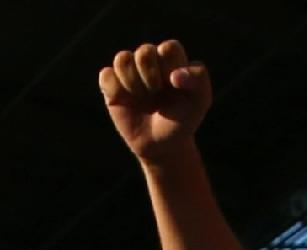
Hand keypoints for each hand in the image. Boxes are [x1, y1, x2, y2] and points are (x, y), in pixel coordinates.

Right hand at [100, 41, 211, 163]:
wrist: (160, 143)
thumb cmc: (183, 119)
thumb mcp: (201, 101)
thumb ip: (198, 79)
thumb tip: (175, 75)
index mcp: (173, 58)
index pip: (168, 48)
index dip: (169, 68)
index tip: (173, 88)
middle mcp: (151, 61)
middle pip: (144, 51)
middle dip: (150, 77)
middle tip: (156, 94)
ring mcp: (129, 72)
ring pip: (122, 58)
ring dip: (131, 81)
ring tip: (140, 98)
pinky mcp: (111, 86)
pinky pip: (105, 75)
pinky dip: (114, 89)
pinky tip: (124, 101)